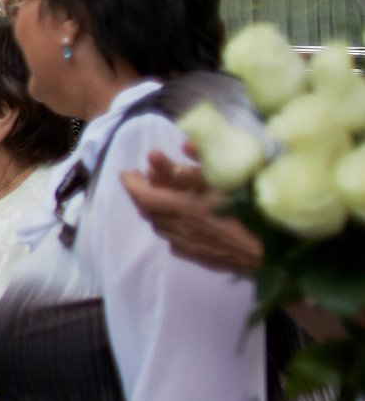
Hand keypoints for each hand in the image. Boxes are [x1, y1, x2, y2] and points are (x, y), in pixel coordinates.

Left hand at [121, 150, 261, 276]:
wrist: (272, 253)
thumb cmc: (254, 212)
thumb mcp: (230, 180)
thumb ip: (204, 162)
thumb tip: (186, 144)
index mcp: (182, 207)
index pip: (144, 195)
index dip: (132, 183)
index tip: (127, 172)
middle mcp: (179, 228)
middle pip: (149, 211)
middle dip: (143, 193)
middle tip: (144, 178)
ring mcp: (188, 245)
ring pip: (161, 225)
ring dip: (157, 208)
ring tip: (160, 194)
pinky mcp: (199, 256)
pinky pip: (175, 239)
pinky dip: (171, 224)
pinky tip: (180, 219)